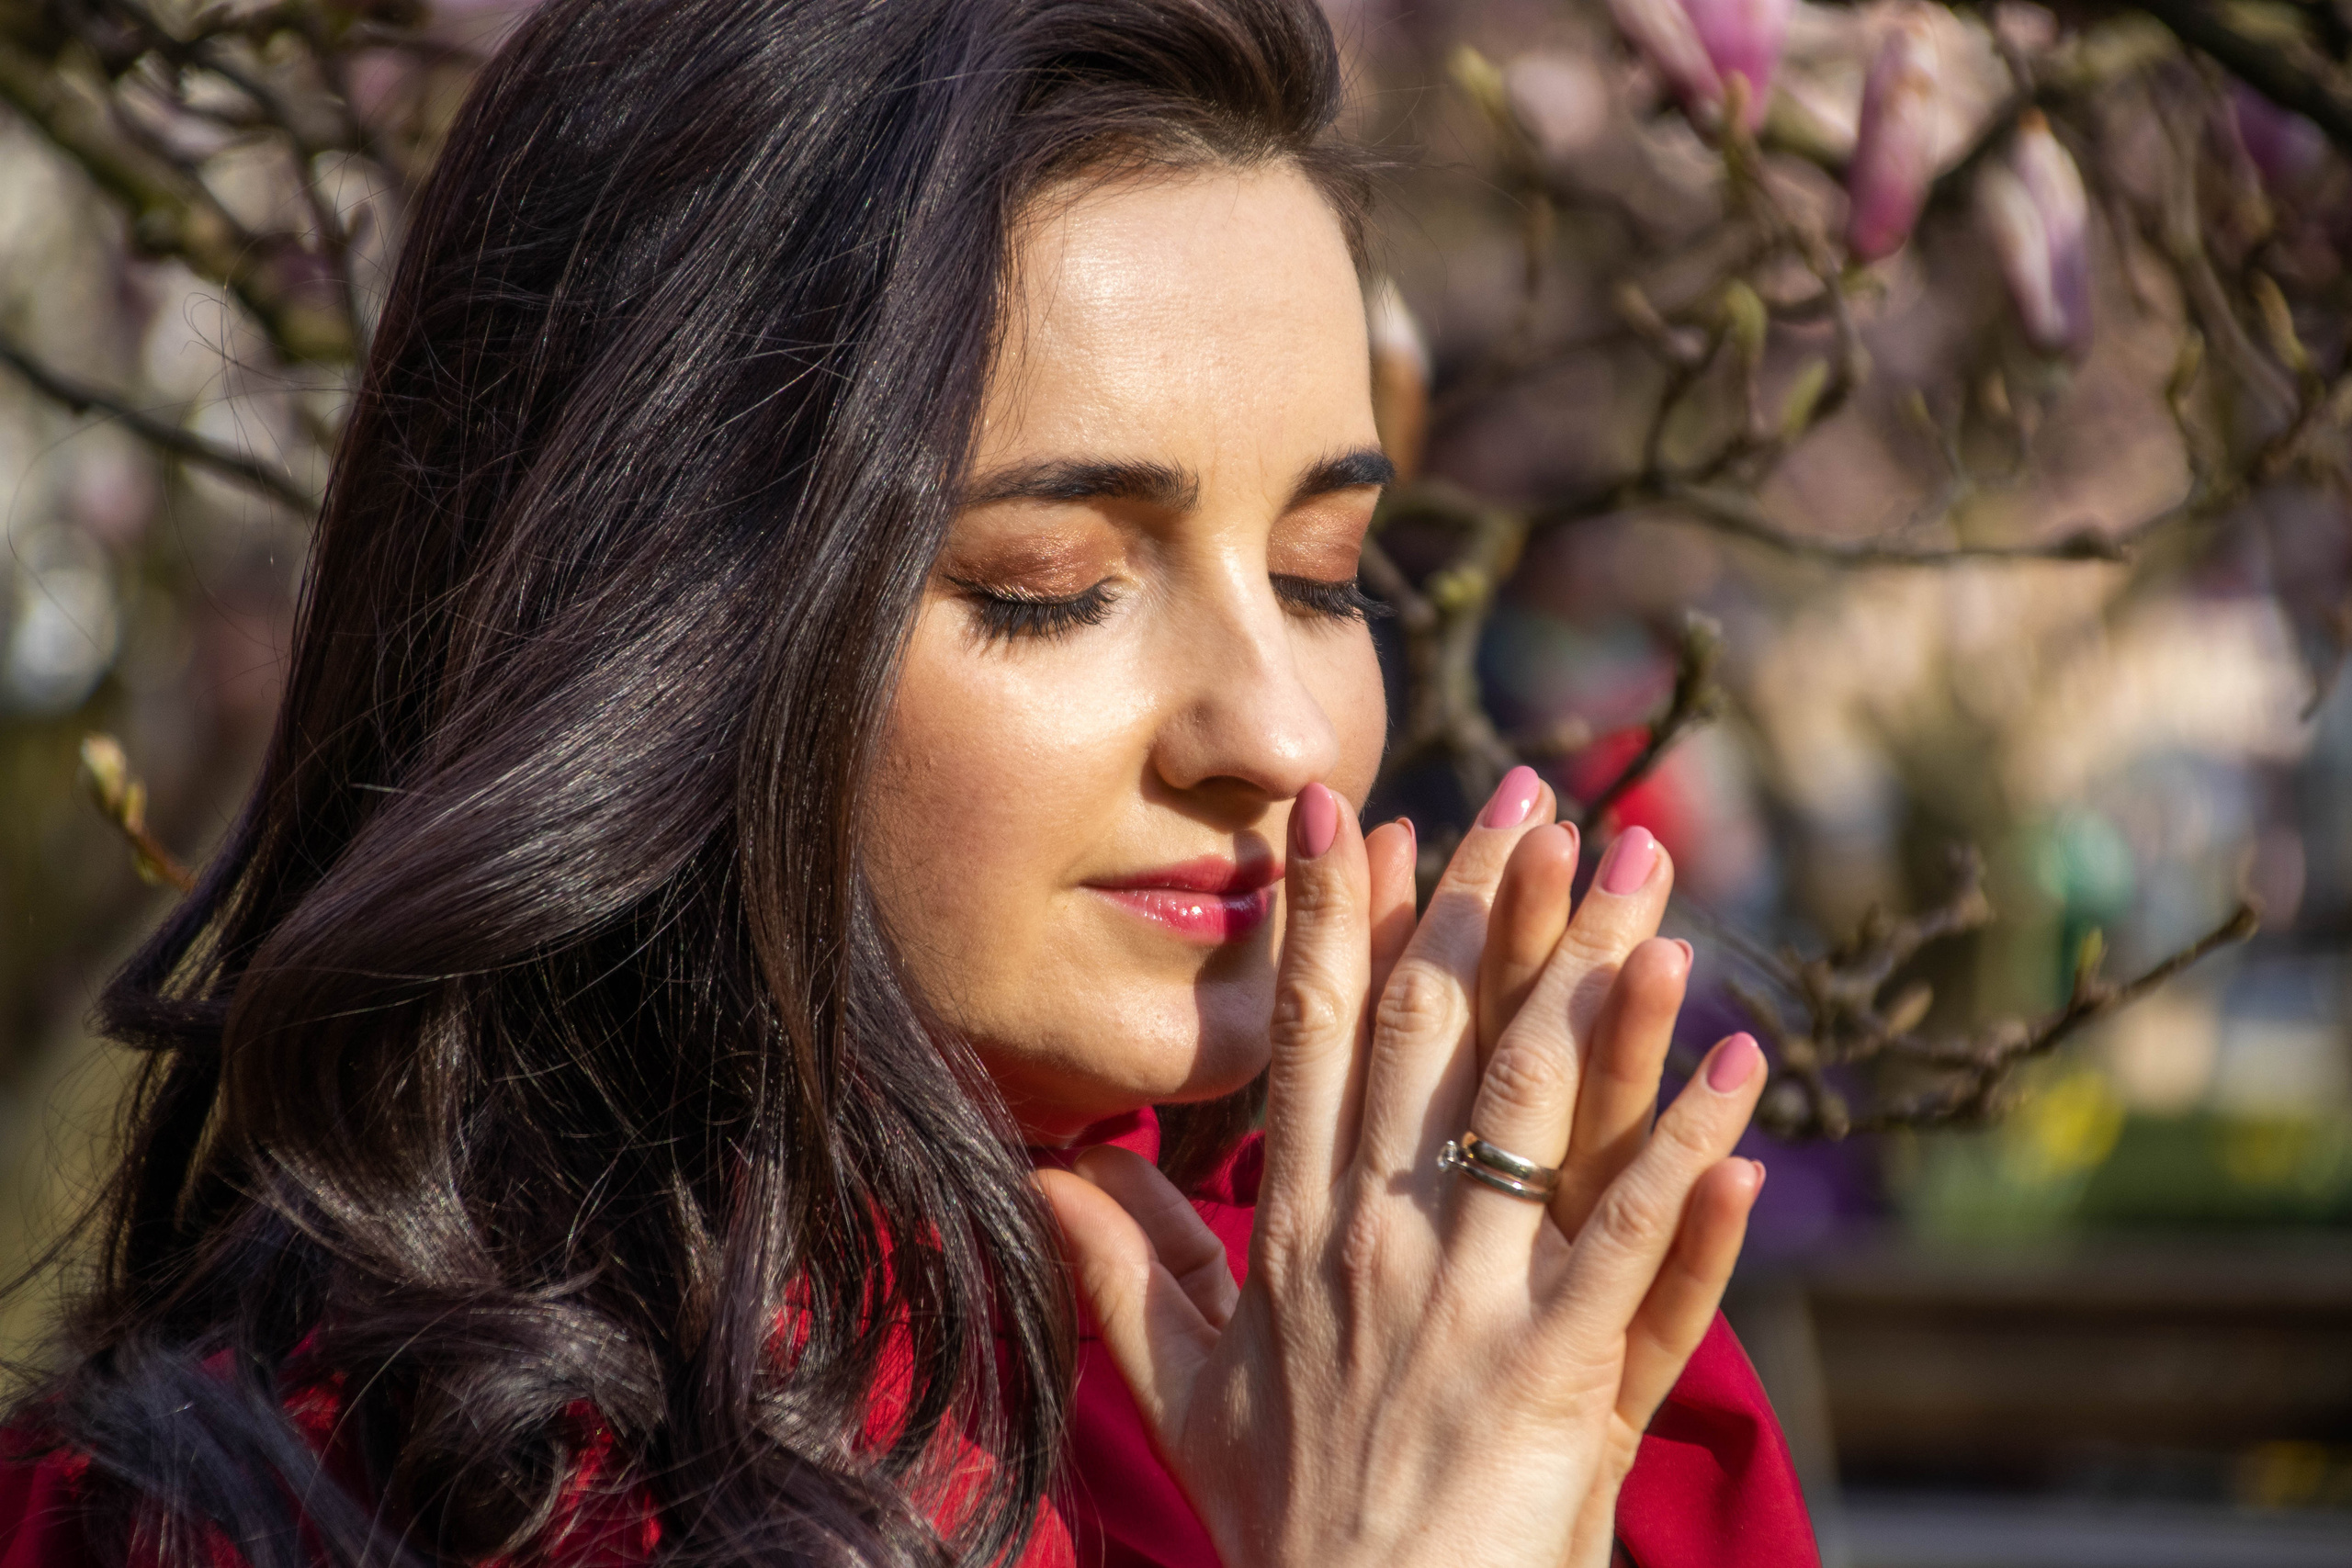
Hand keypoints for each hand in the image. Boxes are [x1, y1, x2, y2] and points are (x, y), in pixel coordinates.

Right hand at [1039, 769, 1764, 1567]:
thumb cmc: (1282, 1524)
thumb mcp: (1178, 1391)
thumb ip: (1123, 1267)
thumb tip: (1054, 1169)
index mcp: (1294, 1231)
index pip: (1311, 1037)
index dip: (1334, 918)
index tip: (1350, 812)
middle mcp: (1375, 1236)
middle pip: (1430, 1031)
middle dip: (1479, 898)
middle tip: (1526, 793)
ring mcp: (1466, 1295)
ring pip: (1534, 1096)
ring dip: (1594, 970)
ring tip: (1643, 868)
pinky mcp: (1553, 1364)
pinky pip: (1630, 1233)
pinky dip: (1688, 1146)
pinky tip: (1739, 1069)